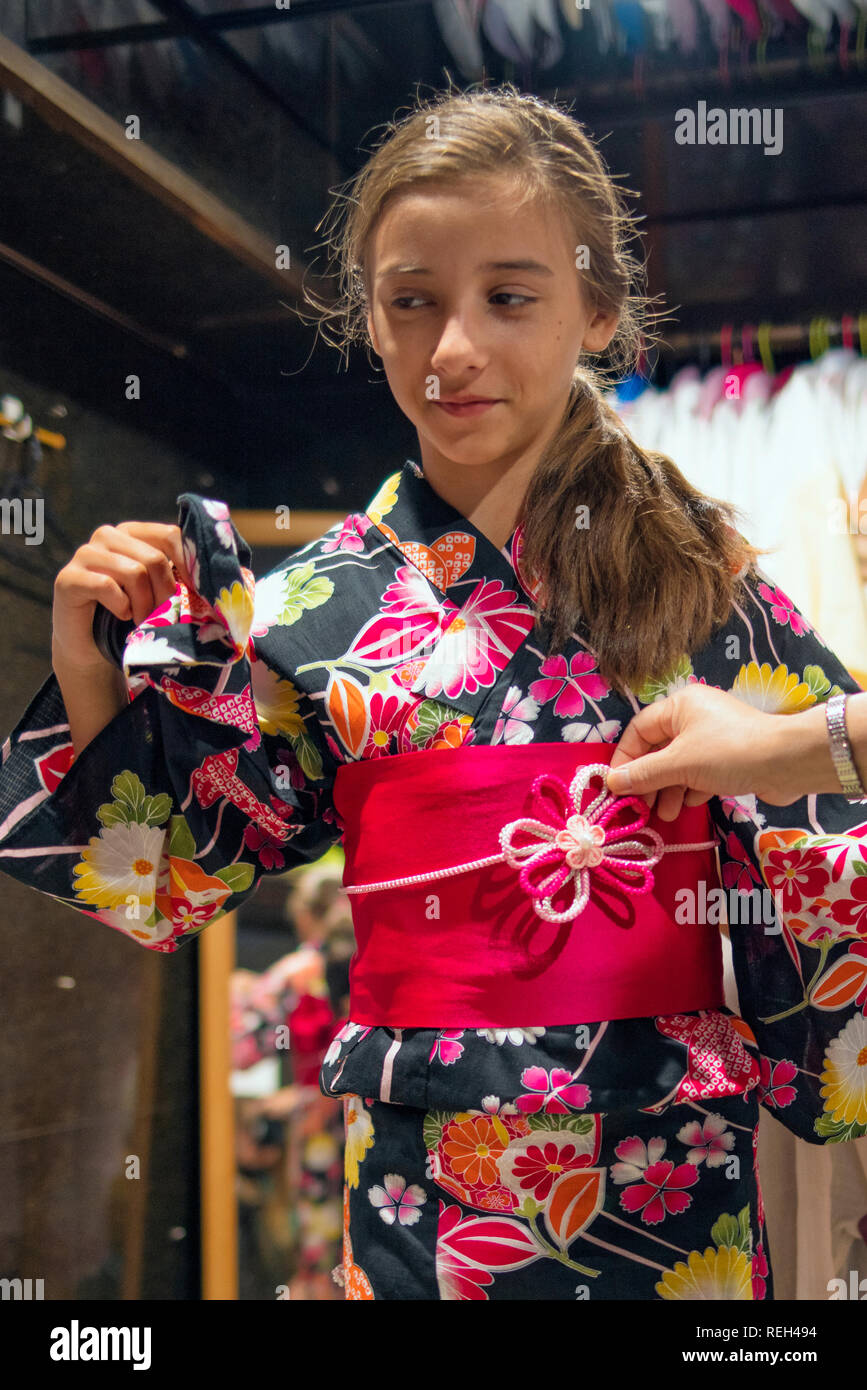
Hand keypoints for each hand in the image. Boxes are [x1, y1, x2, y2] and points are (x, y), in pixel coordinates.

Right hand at [52, 521, 189, 670]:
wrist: (92, 646)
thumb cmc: (132, 616)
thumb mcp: (159, 592)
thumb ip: (178, 576)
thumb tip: (217, 577)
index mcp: (133, 533)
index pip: (170, 535)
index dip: (188, 566)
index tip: (196, 594)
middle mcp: (108, 536)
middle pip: (154, 558)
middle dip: (165, 594)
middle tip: (163, 617)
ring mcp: (86, 554)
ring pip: (134, 572)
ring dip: (144, 605)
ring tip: (141, 620)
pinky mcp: (68, 578)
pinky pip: (107, 586)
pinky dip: (121, 607)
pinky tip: (120, 615)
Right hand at [606, 683, 793, 819]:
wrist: (787, 762)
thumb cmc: (728, 753)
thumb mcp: (680, 764)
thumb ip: (644, 774)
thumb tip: (611, 782)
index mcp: (680, 705)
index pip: (639, 730)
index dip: (625, 758)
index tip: (616, 786)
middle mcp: (695, 717)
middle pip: (659, 749)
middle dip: (649, 779)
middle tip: (640, 806)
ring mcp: (714, 737)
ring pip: (680, 764)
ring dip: (669, 789)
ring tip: (666, 814)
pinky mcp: (730, 757)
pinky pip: (700, 772)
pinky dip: (691, 788)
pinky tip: (689, 805)